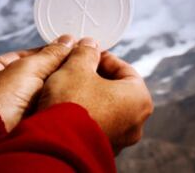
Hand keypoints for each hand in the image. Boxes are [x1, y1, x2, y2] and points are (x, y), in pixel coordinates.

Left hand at [0, 34, 74, 131]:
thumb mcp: (26, 69)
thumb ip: (49, 55)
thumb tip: (67, 41)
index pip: (21, 56)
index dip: (45, 52)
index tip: (66, 49)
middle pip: (30, 75)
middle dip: (52, 71)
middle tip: (74, 64)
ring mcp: (5, 109)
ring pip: (37, 93)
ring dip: (53, 88)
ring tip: (74, 81)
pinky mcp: (18, 125)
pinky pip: (39, 109)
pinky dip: (51, 104)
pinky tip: (66, 98)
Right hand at [38, 37, 153, 153]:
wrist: (55, 145)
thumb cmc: (71, 104)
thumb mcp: (76, 67)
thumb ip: (86, 52)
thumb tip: (89, 45)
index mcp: (139, 98)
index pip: (125, 68)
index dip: (104, 57)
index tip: (88, 52)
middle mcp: (136, 122)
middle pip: (117, 88)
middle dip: (96, 75)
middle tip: (77, 67)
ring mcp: (121, 139)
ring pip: (107, 107)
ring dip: (91, 93)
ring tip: (70, 85)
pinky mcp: (103, 148)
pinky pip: (98, 123)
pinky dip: (87, 112)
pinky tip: (69, 106)